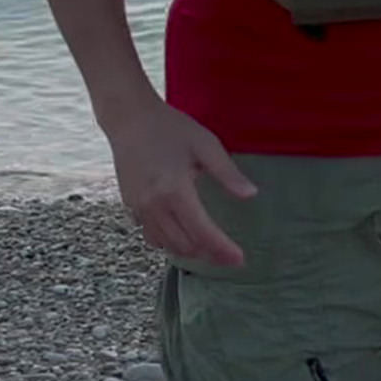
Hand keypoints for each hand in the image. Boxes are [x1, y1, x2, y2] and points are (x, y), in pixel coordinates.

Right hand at [104, 96, 256, 266]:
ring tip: (210, 248)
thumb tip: (251, 195)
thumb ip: (227, 173)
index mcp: (175, 190)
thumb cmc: (171, 128)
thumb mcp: (205, 144)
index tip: (239, 260)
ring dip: (189, 250)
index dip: (222, 250)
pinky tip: (183, 234)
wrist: (129, 119)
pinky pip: (151, 235)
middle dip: (208, 253)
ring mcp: (138, 209)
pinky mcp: (130, 207)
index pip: (202, 231)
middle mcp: (154, 206)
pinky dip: (169, 241)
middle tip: (229, 255)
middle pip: (184, 245)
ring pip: (165, 244)